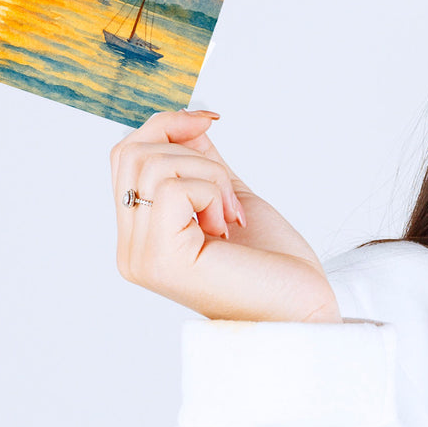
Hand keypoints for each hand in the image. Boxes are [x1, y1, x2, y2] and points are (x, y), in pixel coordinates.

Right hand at [109, 109, 342, 322]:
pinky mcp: (161, 260)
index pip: (125, 157)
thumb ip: (200, 160)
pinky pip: (173, 187)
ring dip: (210, 175)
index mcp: (140, 235)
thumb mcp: (227, 193)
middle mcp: (131, 250)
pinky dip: (212, 192)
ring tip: (229, 214)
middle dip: (191, 149)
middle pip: (131, 153)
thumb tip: (184, 119)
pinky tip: (227, 226)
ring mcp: (141, 257)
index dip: (166, 125)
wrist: (302, 307)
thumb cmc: (273, 261)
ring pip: (154, 165)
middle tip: (226, 190)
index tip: (209, 120)